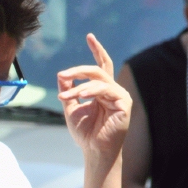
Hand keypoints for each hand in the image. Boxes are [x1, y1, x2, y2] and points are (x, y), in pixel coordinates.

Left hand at [57, 34, 130, 167]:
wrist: (94, 151)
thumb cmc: (85, 132)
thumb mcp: (71, 107)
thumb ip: (68, 89)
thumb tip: (62, 74)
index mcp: (102, 90)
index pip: (101, 66)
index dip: (97, 50)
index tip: (90, 36)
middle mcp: (113, 90)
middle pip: (97, 70)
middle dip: (78, 70)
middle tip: (62, 74)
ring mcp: (120, 96)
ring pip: (99, 80)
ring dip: (79, 86)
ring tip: (66, 96)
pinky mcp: (124, 103)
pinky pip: (106, 90)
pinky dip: (91, 91)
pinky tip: (80, 97)